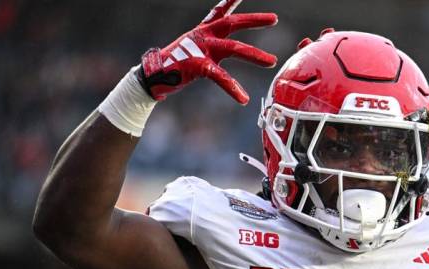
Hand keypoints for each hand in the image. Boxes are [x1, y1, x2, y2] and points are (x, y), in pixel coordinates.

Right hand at [137, 0, 277, 103]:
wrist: (154, 76)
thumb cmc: (177, 64)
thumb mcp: (197, 50)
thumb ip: (215, 48)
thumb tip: (229, 48)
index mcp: (204, 31)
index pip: (221, 11)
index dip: (232, 1)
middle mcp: (204, 36)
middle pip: (233, 23)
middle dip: (254, 20)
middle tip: (274, 18)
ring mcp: (201, 49)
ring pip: (234, 48)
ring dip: (255, 55)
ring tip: (272, 62)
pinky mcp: (198, 65)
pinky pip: (220, 77)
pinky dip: (233, 88)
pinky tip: (243, 98)